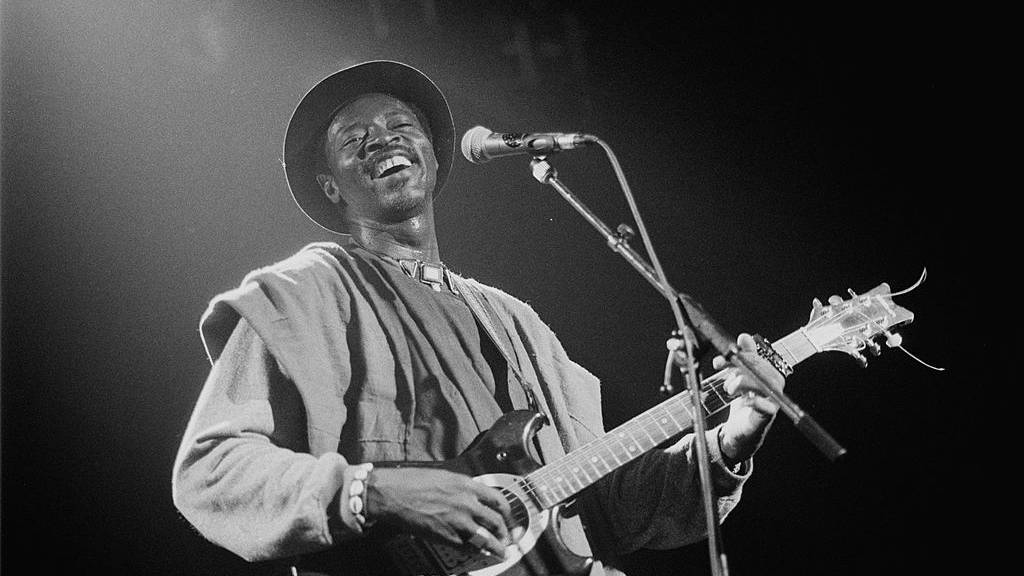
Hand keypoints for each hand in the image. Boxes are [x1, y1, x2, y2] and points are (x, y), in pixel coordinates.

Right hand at [365, 467, 513, 557]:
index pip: (498, 499)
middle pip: (496, 521)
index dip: (508, 512)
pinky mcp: (447, 536)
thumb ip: (460, 488)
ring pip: (487, 538)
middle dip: (505, 532)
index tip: (509, 517)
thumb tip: (471, 497)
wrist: (393, 494)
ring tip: (502, 552)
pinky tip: (482, 555)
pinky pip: (469, 547)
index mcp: (466, 485)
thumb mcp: (443, 477)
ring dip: (497, 547)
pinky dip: (478, 552)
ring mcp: (458, 521)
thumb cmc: (411, 482)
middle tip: (508, 537)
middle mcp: (467, 502)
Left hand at [714, 333, 785, 462]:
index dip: (738, 356)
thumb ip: (743, 357)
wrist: (738, 430)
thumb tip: (745, 337)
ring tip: (729, 389)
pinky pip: (765, 405)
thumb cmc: (742, 401)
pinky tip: (744, 400)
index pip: (756, 358)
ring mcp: (773, 400)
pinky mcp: (768, 415)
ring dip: (740, 383)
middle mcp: (774, 385)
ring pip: (760, 383)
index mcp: (768, 372)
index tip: (721, 360)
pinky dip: (754, 400)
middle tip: (723, 370)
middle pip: (759, 368)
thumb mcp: (738, 376)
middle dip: (737, 367)